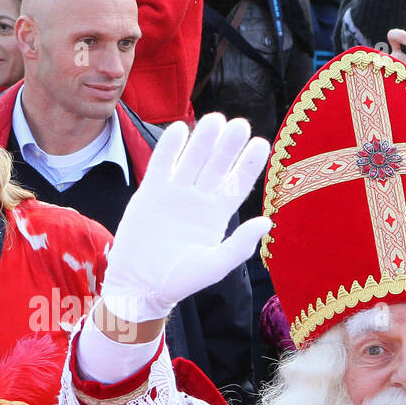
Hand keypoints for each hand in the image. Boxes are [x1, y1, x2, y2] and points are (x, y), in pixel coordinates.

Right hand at [97, 113, 270, 340]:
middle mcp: (199, 199)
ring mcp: (175, 193)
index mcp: (217, 214)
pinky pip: (162, 164)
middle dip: (228, 146)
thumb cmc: (178, 280)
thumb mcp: (214, 267)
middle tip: (239, 124)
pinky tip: (180, 129)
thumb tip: (266, 221)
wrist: (139, 285)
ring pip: (192, 159)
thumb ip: (239, 246)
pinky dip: (169, 147)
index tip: (261, 142)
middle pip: (216, 165)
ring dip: (203, 140)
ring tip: (215, 120)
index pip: (237, 183)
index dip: (248, 164)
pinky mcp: (150, 192)